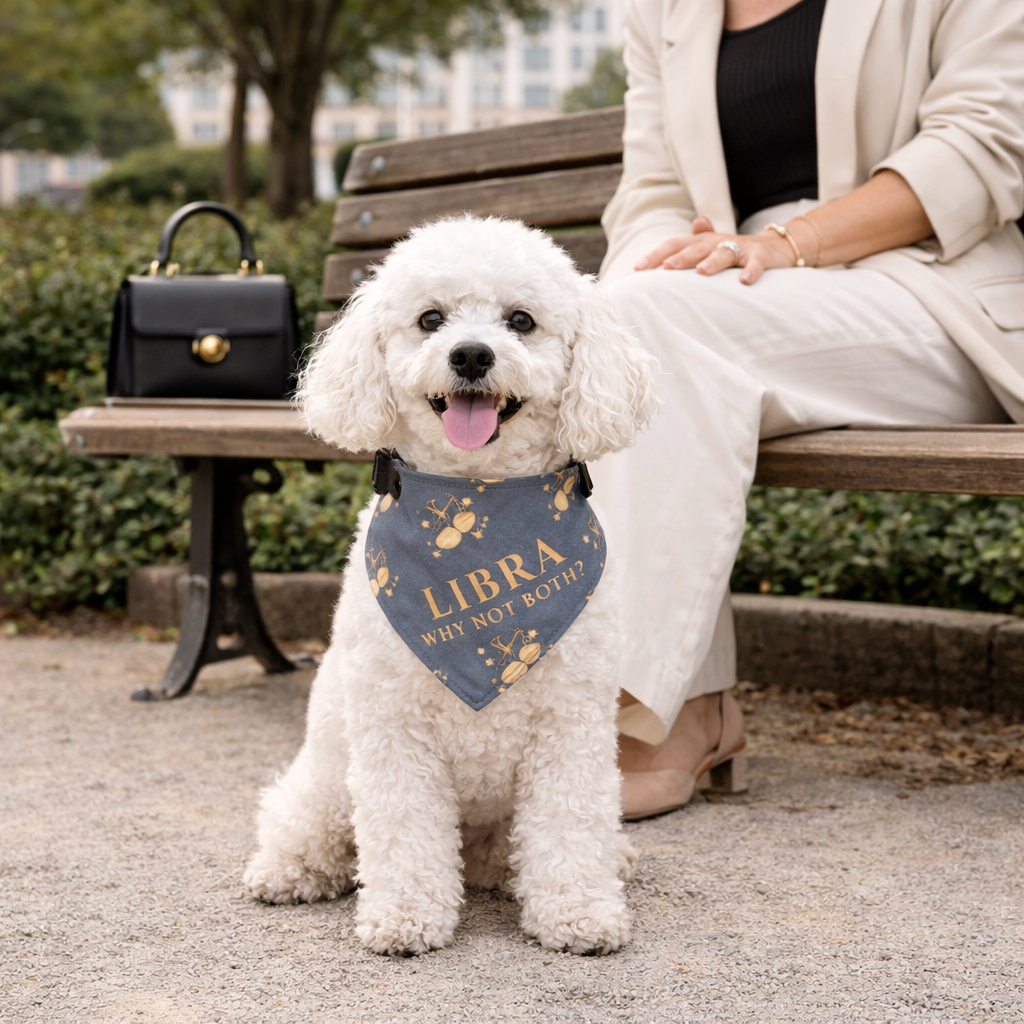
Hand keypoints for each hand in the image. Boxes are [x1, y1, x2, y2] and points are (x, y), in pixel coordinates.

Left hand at [634, 216, 798, 284]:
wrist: (776, 248)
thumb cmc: (734, 252)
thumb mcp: (709, 250)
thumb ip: (688, 247)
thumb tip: (659, 254)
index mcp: (702, 243)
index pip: (675, 245)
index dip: (658, 254)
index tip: (638, 268)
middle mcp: (718, 242)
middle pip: (696, 248)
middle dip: (681, 257)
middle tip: (667, 268)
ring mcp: (741, 248)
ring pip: (725, 252)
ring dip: (713, 262)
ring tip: (702, 272)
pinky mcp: (762, 256)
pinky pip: (756, 263)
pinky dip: (752, 271)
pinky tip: (744, 282)